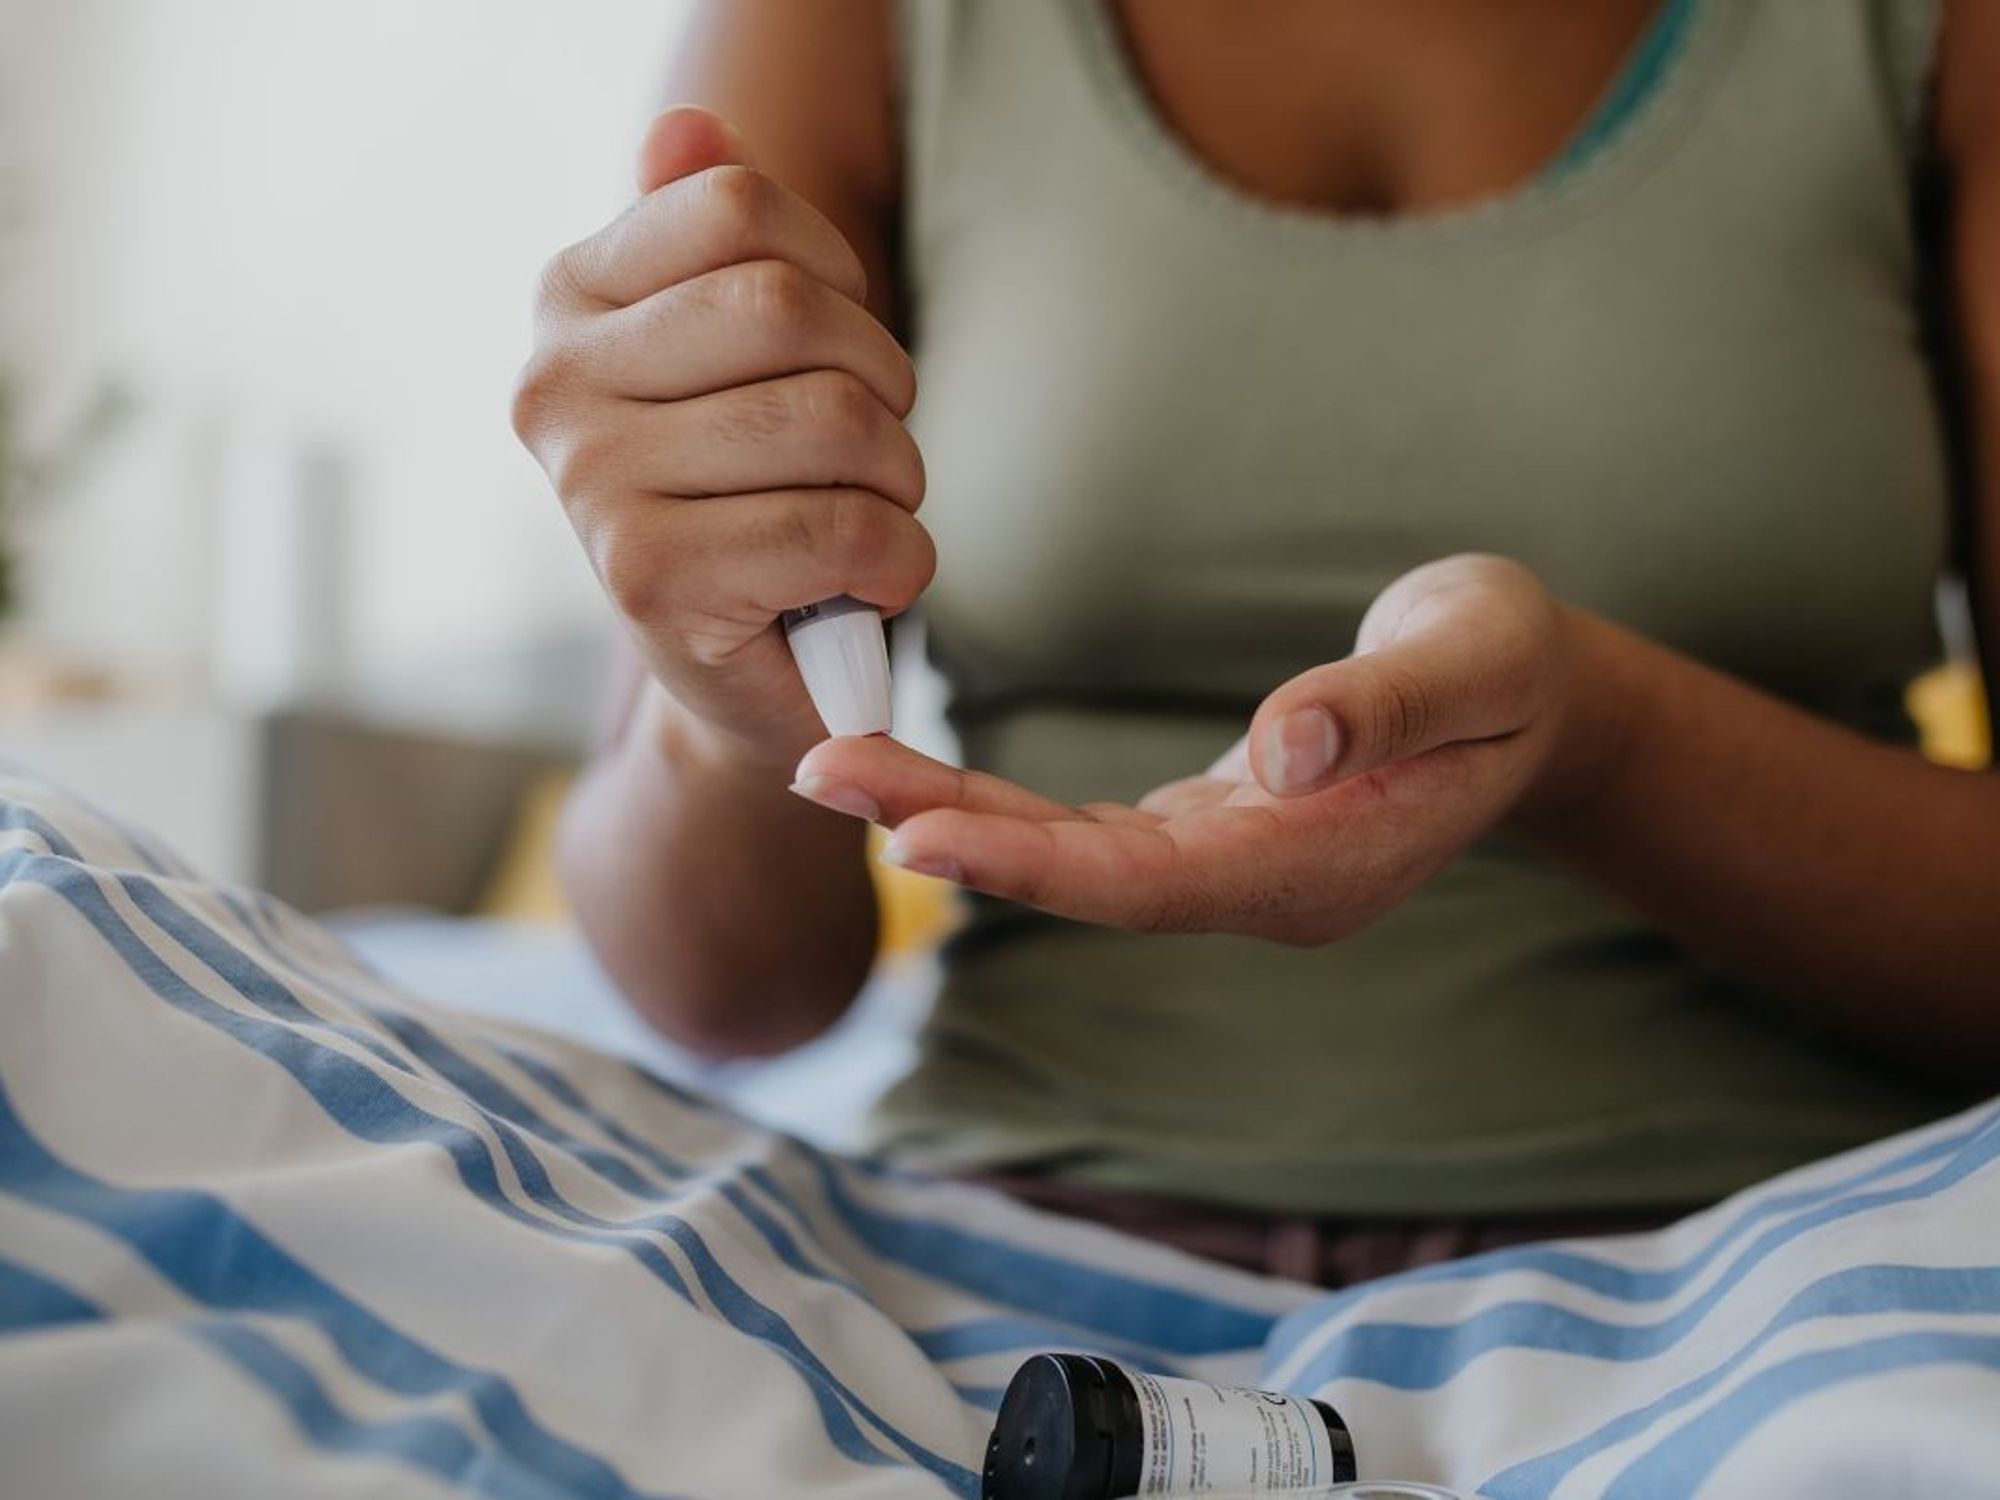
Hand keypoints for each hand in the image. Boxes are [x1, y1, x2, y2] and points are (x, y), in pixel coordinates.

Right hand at [512, 107, 931, 769]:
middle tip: (873, 450)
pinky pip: (844, 527)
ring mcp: (592, 485)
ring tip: (869, 516)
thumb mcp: (734, 359)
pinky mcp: (652, 583)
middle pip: (790, 308)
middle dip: (881, 382)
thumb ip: (708, 237)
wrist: (746, 675)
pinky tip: (871, 579)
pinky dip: (900, 559)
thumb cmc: (756, 497)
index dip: (837, 270)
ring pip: (833, 420)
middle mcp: (555, 386)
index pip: (738, 206)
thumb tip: (692, 127)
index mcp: (569, 302)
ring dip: (898, 479)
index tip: (837, 347)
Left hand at [792, 556, 1577, 943]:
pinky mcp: (1211, 828)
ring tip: (836, 767)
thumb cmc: (1506, 668)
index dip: (1030, 865)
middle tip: (817, 772)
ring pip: (1071, 857)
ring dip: (954, 815)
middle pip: (1081, 877)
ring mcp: (1234, 864)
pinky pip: (1087, 831)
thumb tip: (1284, 749)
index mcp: (1320, 866)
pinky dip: (1002, 807)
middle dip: (949, 830)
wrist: (1530, 699)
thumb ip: (1384, 706)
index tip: (914, 834)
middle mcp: (1260, 886)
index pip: (1149, 882)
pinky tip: (921, 782)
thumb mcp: (1475, 660)